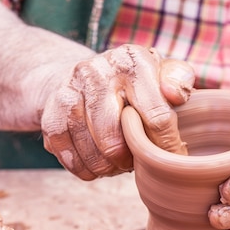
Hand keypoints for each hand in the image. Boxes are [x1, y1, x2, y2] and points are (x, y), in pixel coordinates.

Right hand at [41, 45, 194, 179]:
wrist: (84, 76)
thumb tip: (175, 95)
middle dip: (131, 161)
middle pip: (115, 141)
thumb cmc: (134, 82)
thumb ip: (178, 80)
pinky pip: (69, 156)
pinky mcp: (50, 113)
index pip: (156, 117)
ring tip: (118, 165)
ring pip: (92, 153)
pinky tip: (96, 166)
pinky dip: (85, 169)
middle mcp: (97, 72)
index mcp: (132, 61)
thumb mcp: (161, 72)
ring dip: (108, 168)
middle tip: (137, 161)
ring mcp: (69, 92)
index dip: (165, 147)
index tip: (170, 160)